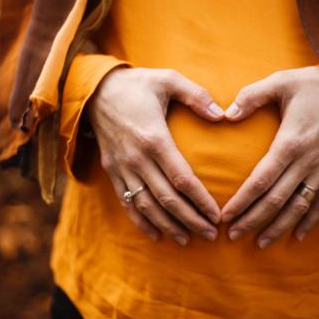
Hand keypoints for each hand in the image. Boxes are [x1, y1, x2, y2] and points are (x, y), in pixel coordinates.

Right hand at [87, 67, 224, 244]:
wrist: (95, 90)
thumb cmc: (138, 84)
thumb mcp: (168, 79)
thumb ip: (197, 95)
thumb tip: (223, 115)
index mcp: (154, 138)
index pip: (182, 179)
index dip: (201, 200)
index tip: (217, 215)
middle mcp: (137, 158)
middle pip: (167, 199)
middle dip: (191, 220)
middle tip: (211, 234)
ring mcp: (122, 168)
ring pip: (147, 206)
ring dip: (168, 226)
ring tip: (188, 240)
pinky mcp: (112, 171)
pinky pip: (126, 203)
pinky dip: (141, 222)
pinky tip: (156, 235)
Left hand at [221, 66, 318, 247]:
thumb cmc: (313, 85)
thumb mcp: (280, 82)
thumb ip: (251, 96)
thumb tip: (226, 114)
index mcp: (291, 142)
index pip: (261, 180)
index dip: (242, 201)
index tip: (225, 216)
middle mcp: (308, 162)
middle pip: (276, 200)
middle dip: (253, 220)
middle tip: (232, 235)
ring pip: (299, 207)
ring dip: (278, 227)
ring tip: (260, 243)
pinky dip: (309, 221)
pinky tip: (297, 236)